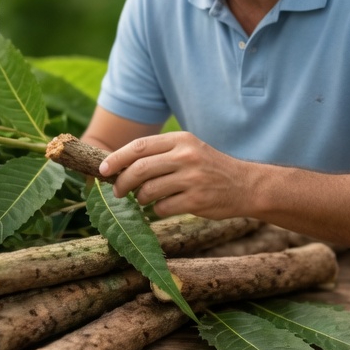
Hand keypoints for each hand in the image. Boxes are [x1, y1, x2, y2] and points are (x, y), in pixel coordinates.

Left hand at [97, 131, 252, 218]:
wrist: (246, 185)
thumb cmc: (208, 168)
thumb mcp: (188, 150)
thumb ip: (158, 154)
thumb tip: (118, 166)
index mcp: (181, 140)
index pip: (139, 147)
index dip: (116, 159)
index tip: (103, 170)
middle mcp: (186, 156)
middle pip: (139, 169)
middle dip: (122, 183)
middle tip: (116, 192)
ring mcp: (192, 178)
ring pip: (148, 190)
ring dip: (140, 198)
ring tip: (143, 199)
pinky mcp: (197, 199)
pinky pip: (163, 208)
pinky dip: (157, 210)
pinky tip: (164, 206)